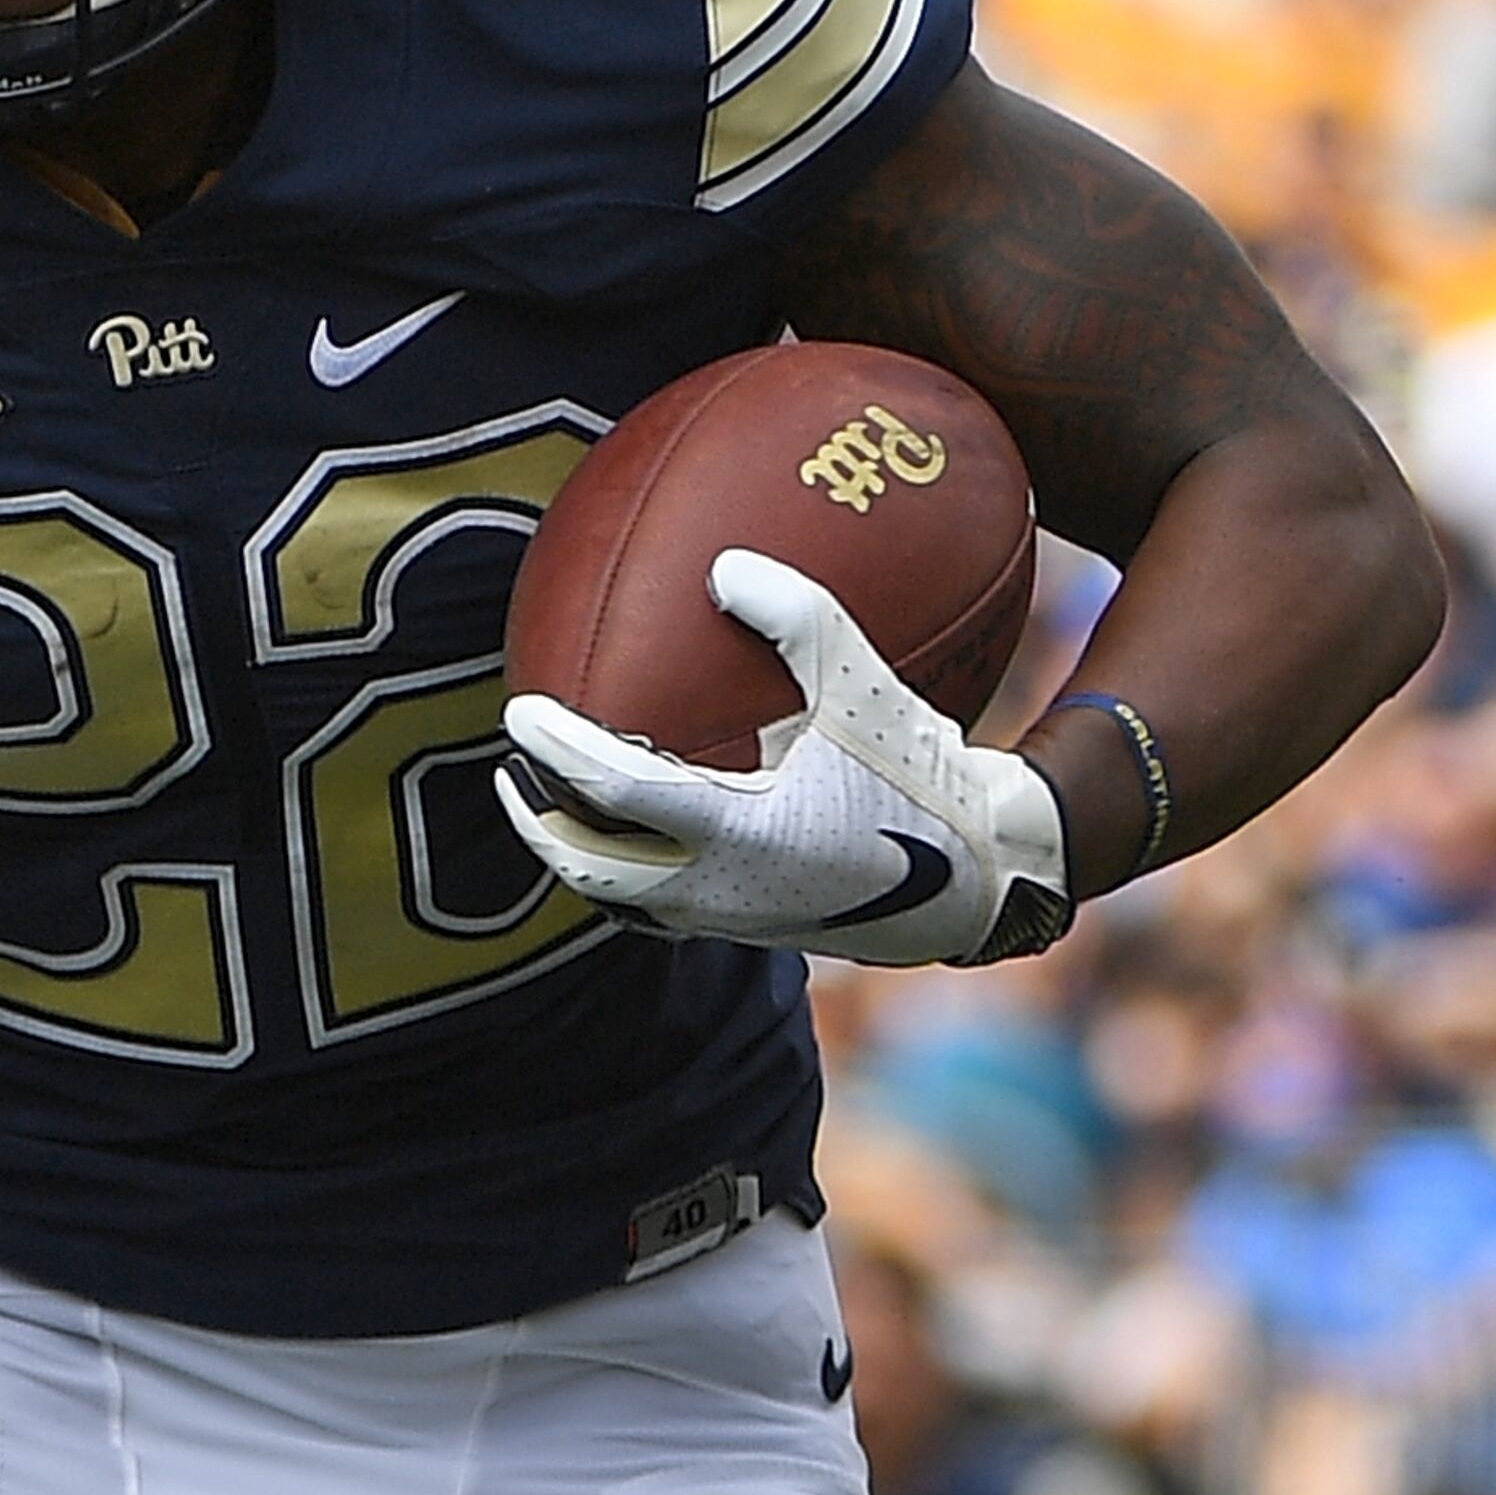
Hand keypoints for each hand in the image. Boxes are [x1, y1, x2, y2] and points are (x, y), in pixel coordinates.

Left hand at [500, 546, 1072, 967]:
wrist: (982, 876)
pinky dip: (632, 868)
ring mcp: (732, 919)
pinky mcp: (755, 927)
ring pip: (621, 899)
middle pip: (589, 870)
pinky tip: (640, 827)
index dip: (556, 751)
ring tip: (555, 805)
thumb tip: (723, 566)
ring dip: (580, 853)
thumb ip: (797, 618)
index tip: (519, 711)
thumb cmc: (925, 774)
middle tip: (513, 773)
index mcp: (736, 835)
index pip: (613, 792)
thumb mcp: (867, 682)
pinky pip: (665, 906)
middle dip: (539, 824)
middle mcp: (719, 891)